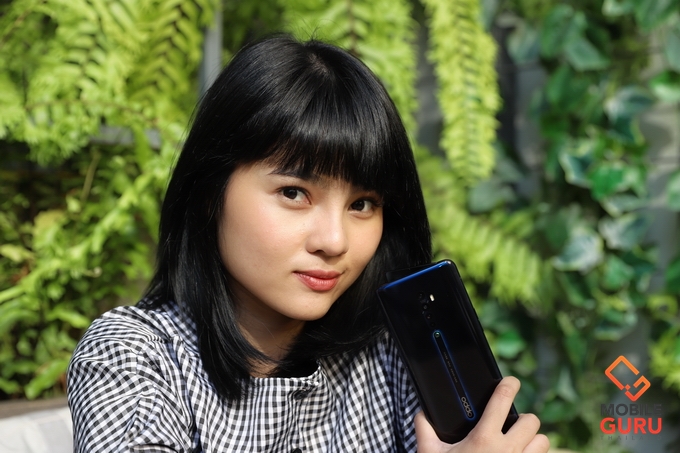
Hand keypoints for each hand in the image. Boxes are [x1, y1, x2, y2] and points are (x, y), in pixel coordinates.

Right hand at [415, 376, 549, 452]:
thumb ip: (425, 431)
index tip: (512, 382)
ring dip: (533, 442)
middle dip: (523, 421)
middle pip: (531, 421)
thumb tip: (421, 414)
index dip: (510, 385)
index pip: (503, 400)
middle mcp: (507, 450)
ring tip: (521, 446)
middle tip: (512, 427)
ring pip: (543, 442)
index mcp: (483, 438)